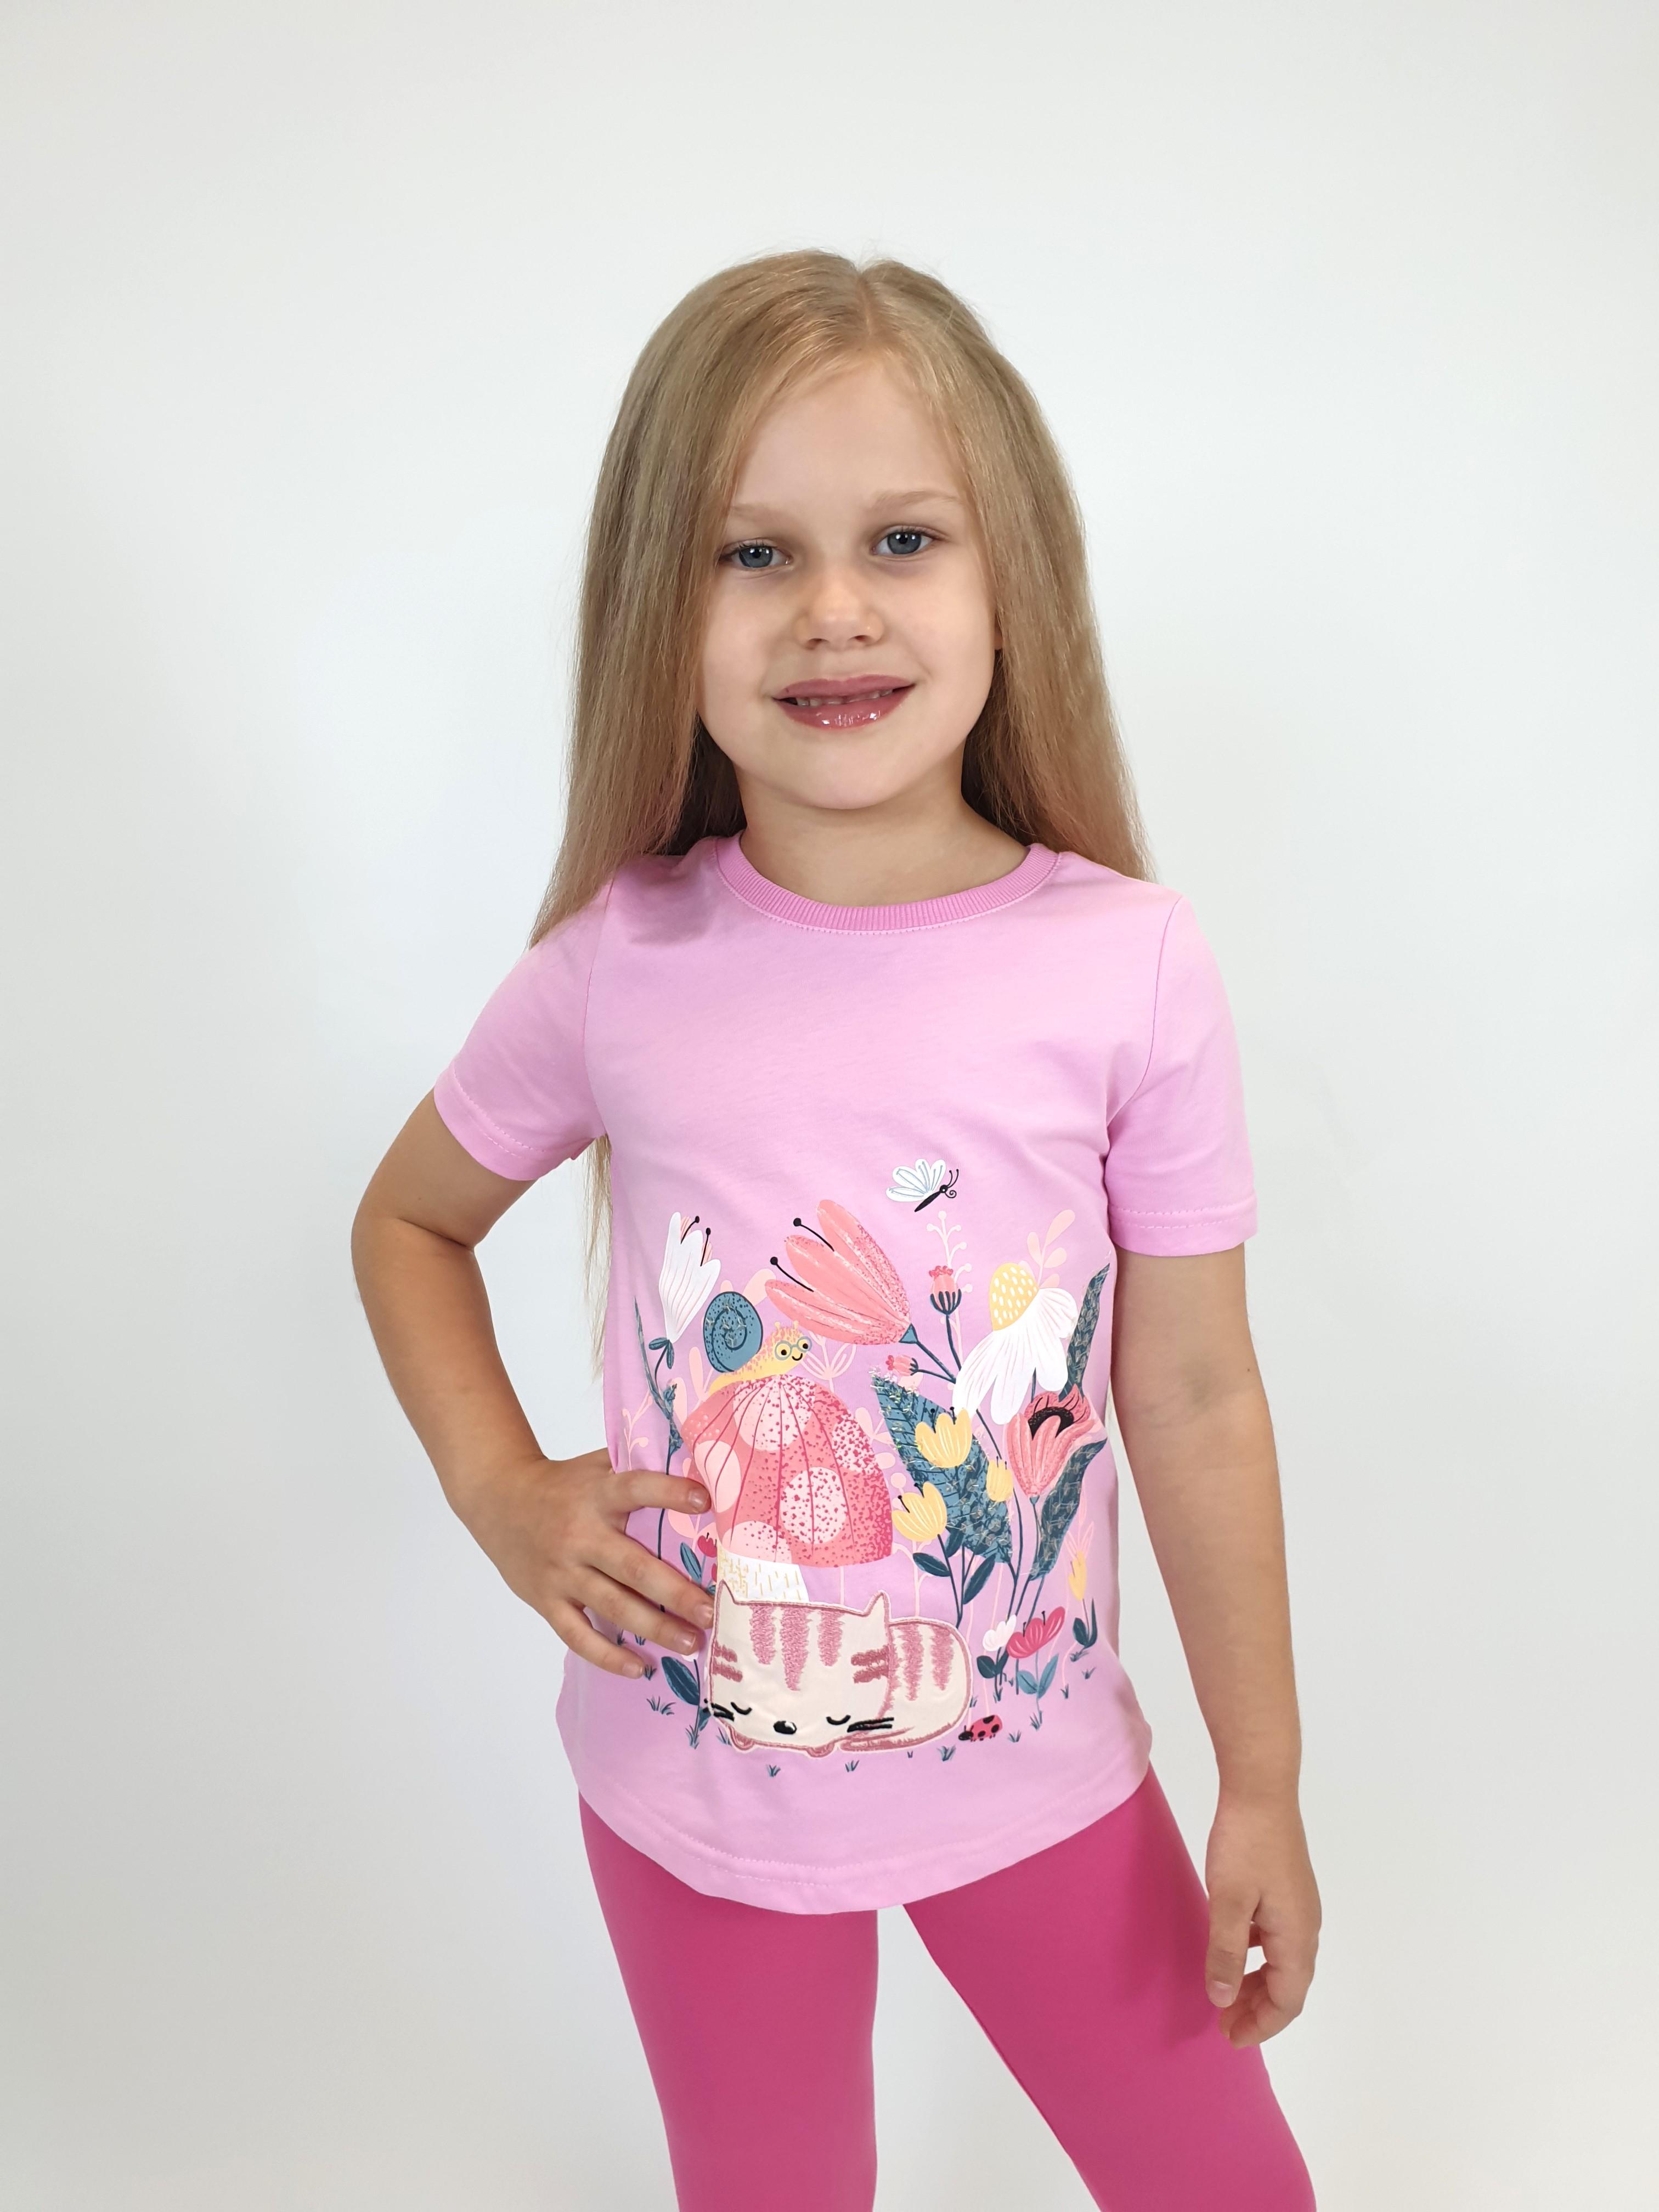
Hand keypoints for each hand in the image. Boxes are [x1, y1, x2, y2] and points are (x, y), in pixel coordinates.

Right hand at [454, 1448, 713, 1678]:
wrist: (498, 1500)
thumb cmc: (562, 1484)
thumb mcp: (595, 1465)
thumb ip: (635, 1466)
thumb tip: (696, 1463)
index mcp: (597, 1495)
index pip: (635, 1488)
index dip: (669, 1492)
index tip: (705, 1499)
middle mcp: (580, 1535)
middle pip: (632, 1567)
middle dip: (674, 1592)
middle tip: (710, 1612)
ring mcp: (562, 1572)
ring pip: (612, 1606)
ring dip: (654, 1628)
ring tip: (691, 1643)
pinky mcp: (546, 1600)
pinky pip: (578, 1635)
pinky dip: (608, 1656)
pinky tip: (640, 1668)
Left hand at [1203, 1788, 1320, 2045]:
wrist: (1261, 1789)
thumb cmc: (1245, 1845)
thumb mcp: (1228, 1901)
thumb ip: (1226, 1953)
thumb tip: (1222, 1999)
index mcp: (1297, 1936)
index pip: (1288, 1999)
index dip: (1262, 2025)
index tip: (1231, 2038)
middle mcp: (1306, 1925)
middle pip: (1288, 1985)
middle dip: (1258, 2009)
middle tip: (1223, 2025)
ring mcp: (1298, 1905)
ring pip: (1282, 1961)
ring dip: (1256, 1983)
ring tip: (1225, 1994)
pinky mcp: (1286, 1888)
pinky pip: (1275, 1938)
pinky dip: (1255, 1955)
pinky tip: (1232, 1950)